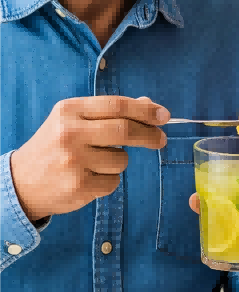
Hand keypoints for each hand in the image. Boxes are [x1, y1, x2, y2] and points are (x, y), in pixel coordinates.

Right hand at [10, 95, 168, 221]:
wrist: (20, 183)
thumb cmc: (56, 147)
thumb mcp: (75, 121)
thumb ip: (110, 113)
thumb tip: (150, 106)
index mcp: (69, 110)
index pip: (117, 105)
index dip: (145, 110)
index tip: (164, 116)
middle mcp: (69, 133)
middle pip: (125, 130)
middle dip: (150, 135)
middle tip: (161, 139)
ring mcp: (73, 161)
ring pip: (122, 159)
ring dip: (120, 162)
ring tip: (96, 163)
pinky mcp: (78, 186)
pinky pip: (113, 181)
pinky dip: (109, 180)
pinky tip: (88, 178)